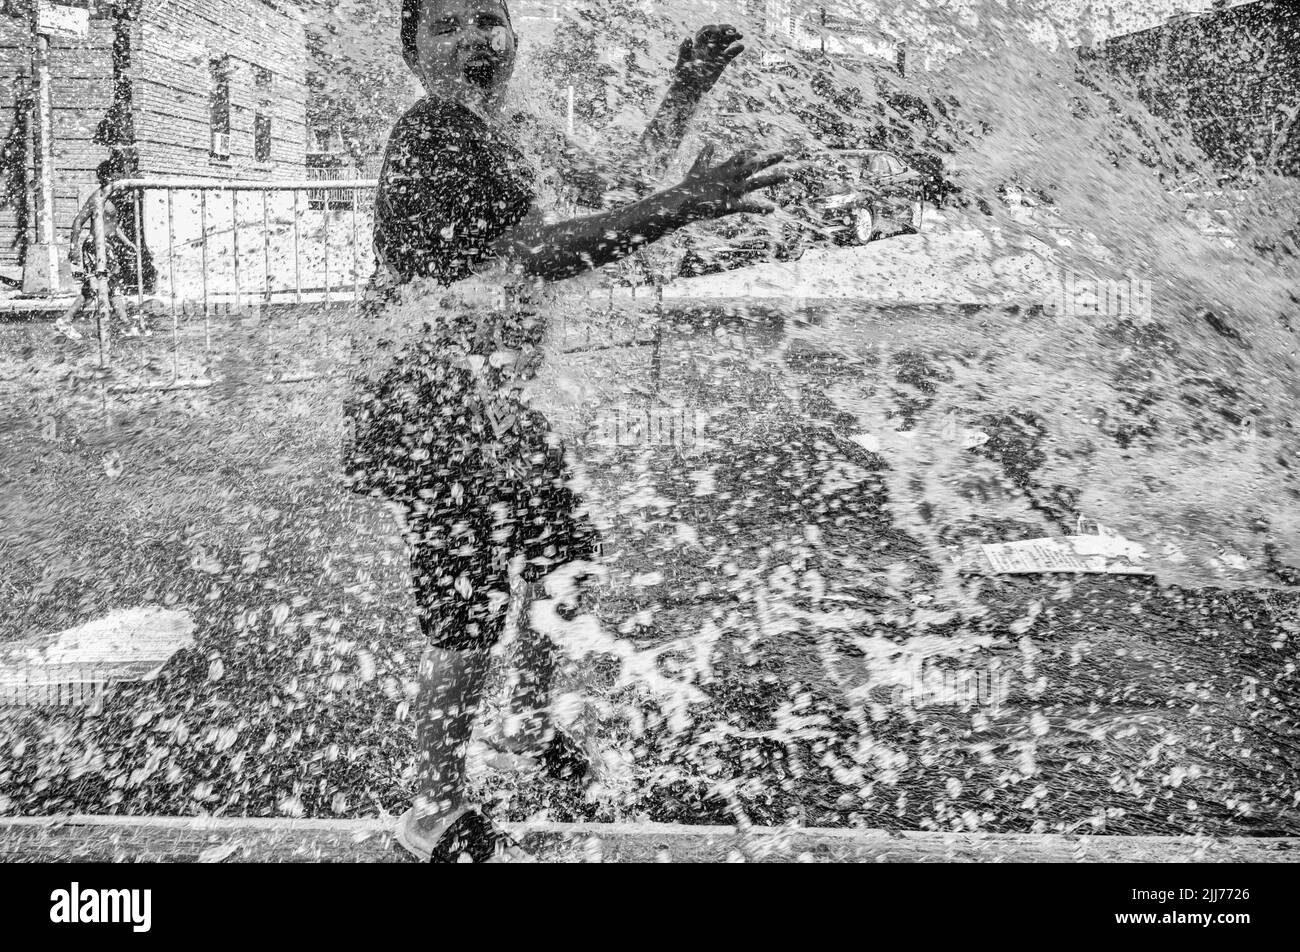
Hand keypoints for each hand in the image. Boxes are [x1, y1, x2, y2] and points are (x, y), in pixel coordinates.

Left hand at [671, 24, 743, 93]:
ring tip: (740, 35)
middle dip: (726, 29)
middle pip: (718, 34)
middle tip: (733, 29)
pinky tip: (741, 46)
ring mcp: (715, 55)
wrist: (689, 90)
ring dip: (733, 37)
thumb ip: (684, 50)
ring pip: (725, 42)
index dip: (712, 29)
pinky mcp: (721, 63)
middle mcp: (707, 47)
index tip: (718, 31)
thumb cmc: (682, 75)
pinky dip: (735, 50)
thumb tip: (688, 38)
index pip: (706, 31)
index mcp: (698, 45)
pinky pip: (730, 54)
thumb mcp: (682, 62)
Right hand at [674, 143, 790, 220]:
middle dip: (769, 160)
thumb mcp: (698, 168)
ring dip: (772, 178)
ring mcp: (732, 190)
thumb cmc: (689, 186)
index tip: (762, 145)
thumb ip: (705, 156)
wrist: (682, 202)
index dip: (752, 150)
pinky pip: (749, 207)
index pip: (742, 156)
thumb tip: (710, 143)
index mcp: (724, 169)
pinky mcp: (730, 204)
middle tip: (783, 153)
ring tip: (787, 175)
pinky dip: (760, 208)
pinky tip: (772, 209)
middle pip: (754, 165)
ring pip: (756, 182)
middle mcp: (731, 177)